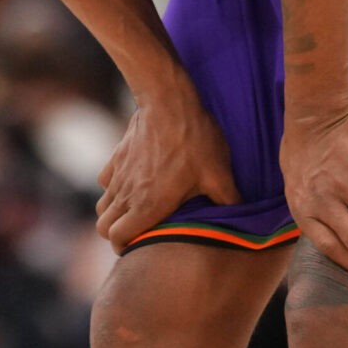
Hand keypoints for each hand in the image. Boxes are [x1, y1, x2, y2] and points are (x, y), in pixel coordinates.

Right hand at [95, 82, 242, 252]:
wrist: (168, 99)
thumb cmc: (194, 138)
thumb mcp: (219, 172)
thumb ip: (229, 200)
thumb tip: (245, 217)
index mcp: (147, 205)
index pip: (118, 239)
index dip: (126, 248)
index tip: (142, 246)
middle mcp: (126, 193)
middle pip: (103, 227)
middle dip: (117, 235)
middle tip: (138, 234)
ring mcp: (119, 174)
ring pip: (102, 206)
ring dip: (114, 214)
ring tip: (135, 213)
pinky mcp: (117, 156)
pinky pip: (105, 181)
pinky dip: (113, 189)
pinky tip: (131, 184)